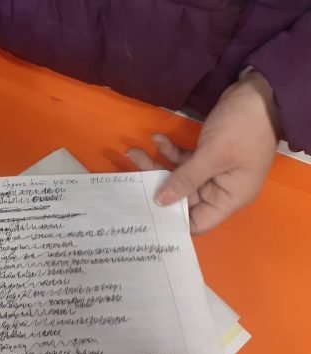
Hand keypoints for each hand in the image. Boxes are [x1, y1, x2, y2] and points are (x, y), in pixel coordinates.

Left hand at [126, 72, 279, 233]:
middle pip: (181, 199)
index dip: (172, 220)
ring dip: (157, 164)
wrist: (261, 91)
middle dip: (156, 187)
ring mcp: (213, 171)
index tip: (146, 212)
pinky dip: (169, 151)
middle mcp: (220, 189)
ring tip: (134, 151)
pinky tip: (156, 138)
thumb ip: (185, 179)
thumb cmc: (243, 127)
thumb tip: (160, 202)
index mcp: (228, 198)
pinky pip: (183, 160)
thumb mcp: (212, 155)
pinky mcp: (207, 155)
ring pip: (178, 177)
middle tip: (131, 175)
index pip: (197, 223)